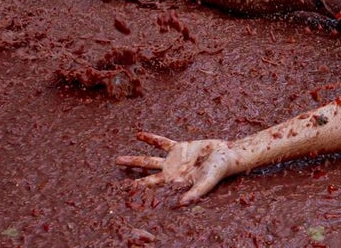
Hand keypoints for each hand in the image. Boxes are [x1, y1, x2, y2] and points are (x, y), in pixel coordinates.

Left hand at [117, 131, 236, 205]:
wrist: (226, 155)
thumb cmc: (218, 171)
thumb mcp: (206, 183)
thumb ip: (194, 193)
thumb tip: (180, 204)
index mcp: (175, 183)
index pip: (152, 187)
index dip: (139, 189)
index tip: (124, 191)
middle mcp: (170, 173)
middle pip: (145, 174)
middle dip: (130, 176)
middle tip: (114, 179)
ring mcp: (173, 160)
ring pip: (149, 160)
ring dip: (134, 160)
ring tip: (117, 160)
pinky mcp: (179, 147)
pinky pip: (161, 143)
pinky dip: (150, 139)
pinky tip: (138, 135)